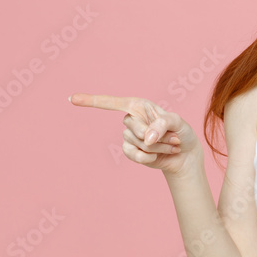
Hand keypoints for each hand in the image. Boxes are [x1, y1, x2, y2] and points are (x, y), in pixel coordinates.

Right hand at [68, 93, 198, 175]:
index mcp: (139, 105)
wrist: (184, 154)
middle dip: (154, 135)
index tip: (71, 99)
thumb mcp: (177, 123)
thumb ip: (162, 125)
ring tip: (170, 144)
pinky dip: (149, 157)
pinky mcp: (131, 151)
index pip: (111, 103)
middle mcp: (132, 119)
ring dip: (157, 147)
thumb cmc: (181, 132)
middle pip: (132, 127)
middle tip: (172, 137)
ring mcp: (130, 136)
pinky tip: (159, 155)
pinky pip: (134, 155)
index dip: (91, 101)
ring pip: (136, 143)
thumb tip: (146, 138)